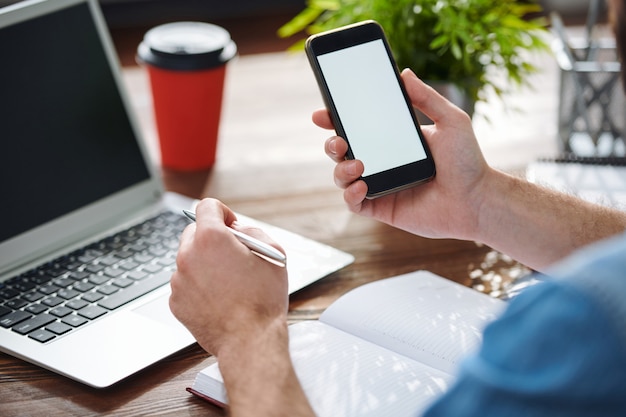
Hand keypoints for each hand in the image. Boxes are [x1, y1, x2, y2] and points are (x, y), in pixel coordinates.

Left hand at [169, 198, 288, 356]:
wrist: (249, 340)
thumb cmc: (263, 299)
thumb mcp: (271, 254)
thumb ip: (253, 231)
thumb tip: (238, 229)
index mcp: (211, 238)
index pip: (207, 206)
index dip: (223, 213)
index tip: (231, 226)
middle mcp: (188, 255)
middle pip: (194, 231)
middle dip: (212, 237)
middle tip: (232, 254)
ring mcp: (178, 280)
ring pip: (188, 258)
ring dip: (204, 262)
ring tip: (228, 282)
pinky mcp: (176, 301)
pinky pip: (185, 283)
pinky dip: (198, 285)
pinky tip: (219, 298)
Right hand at [314, 68, 491, 240]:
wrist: (476, 200)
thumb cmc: (468, 162)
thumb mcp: (450, 121)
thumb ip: (427, 98)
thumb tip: (404, 74)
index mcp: (393, 140)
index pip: (357, 128)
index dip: (336, 120)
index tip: (323, 113)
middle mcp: (382, 162)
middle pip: (342, 152)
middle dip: (331, 144)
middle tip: (338, 141)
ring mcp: (380, 185)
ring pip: (342, 176)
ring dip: (340, 169)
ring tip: (358, 164)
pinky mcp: (381, 207)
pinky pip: (353, 203)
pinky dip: (350, 194)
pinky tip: (362, 186)